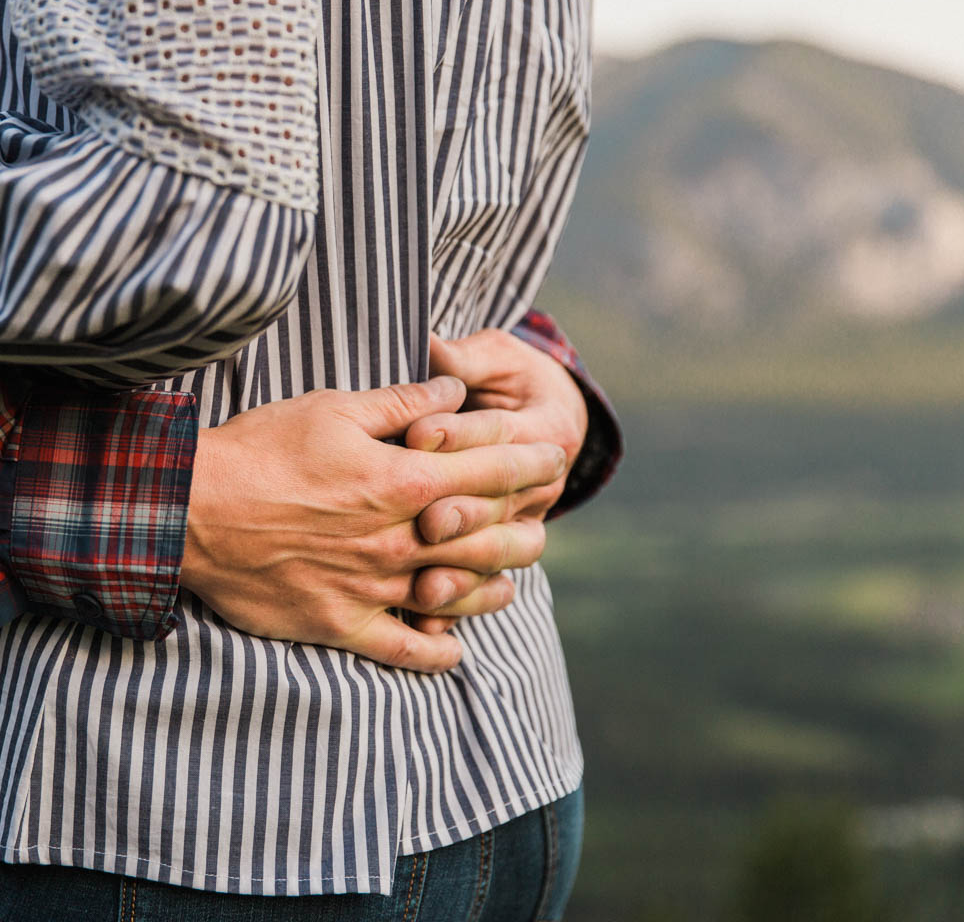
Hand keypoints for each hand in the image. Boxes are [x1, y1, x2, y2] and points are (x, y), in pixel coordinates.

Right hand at [181, 376, 566, 673]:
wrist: (190, 510)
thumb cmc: (260, 449)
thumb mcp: (333, 408)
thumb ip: (402, 403)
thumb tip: (453, 390)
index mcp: (403, 480)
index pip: (492, 472)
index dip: (530, 463)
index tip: (552, 458)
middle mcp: (398, 539)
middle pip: (487, 539)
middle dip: (525, 530)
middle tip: (542, 528)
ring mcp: (372, 587)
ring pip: (456, 596)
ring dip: (492, 590)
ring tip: (509, 584)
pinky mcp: (339, 622)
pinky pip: (402, 648)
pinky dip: (435, 651)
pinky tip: (451, 646)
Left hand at [405, 329, 588, 632]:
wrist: (545, 425)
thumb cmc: (508, 379)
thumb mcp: (496, 357)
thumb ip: (465, 357)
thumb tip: (432, 344)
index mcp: (544, 430)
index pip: (501, 436)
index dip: (460, 434)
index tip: (418, 433)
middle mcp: (538, 487)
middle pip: (502, 507)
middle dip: (464, 511)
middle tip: (427, 517)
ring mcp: (517, 527)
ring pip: (498, 558)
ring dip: (463, 572)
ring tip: (426, 583)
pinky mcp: (492, 558)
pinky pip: (478, 592)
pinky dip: (453, 609)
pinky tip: (422, 618)